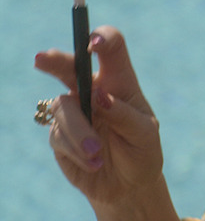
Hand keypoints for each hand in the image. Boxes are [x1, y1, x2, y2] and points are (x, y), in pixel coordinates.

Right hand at [34, 25, 168, 209]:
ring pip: (63, 107)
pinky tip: (94, 163)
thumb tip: (99, 96)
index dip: (103, 39)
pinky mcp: (59, 133)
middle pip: (71, 66)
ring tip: (96, 152)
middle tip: (42, 58)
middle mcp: (94, 90)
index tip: (95, 41)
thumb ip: (123, 114)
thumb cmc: (142, 151)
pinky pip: (59, 136)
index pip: (112, 50)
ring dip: (79, 131)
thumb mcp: (144, 134)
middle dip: (57, 60)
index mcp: (121, 81)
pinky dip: (77, 151)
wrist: (127, 184)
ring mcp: (74, 110)